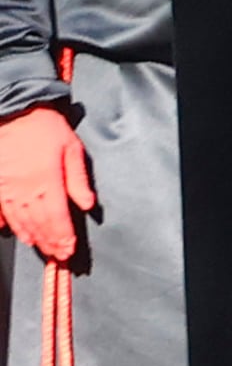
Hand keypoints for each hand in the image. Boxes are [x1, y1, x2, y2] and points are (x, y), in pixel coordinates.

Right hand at [0, 103, 94, 265]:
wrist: (14, 110)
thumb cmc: (45, 127)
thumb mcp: (72, 149)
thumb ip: (79, 180)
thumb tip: (88, 205)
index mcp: (47, 183)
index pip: (57, 219)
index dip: (63, 238)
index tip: (69, 250)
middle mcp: (24, 190)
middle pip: (38, 224)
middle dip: (50, 242)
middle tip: (58, 255)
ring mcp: (5, 188)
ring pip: (18, 220)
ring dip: (31, 236)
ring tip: (41, 247)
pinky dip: (6, 223)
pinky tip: (12, 232)